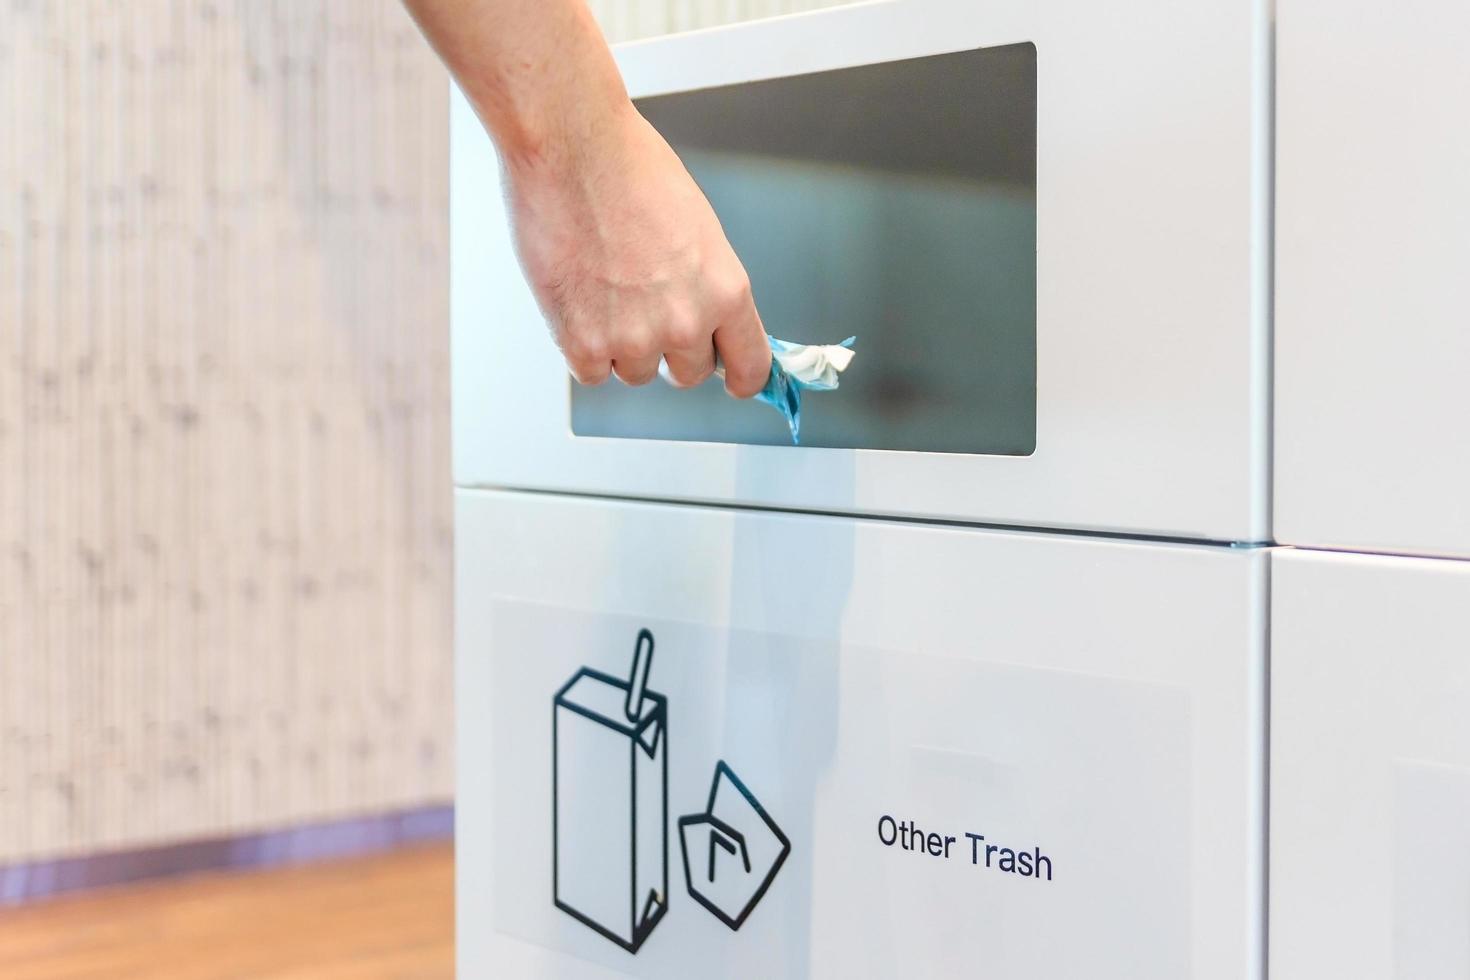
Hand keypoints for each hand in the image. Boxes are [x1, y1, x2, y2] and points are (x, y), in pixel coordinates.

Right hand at [502, 104, 771, 397]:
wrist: (573, 149)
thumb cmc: (631, 169)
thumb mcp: (697, 228)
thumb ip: (706, 284)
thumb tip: (707, 320)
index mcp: (725, 290)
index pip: (750, 365)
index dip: (739, 376)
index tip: (733, 379)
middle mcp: (686, 321)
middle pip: (688, 374)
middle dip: (671, 351)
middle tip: (644, 309)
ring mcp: (633, 338)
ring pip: (635, 372)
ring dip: (621, 346)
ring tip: (603, 289)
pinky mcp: (583, 342)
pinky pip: (591, 373)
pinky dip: (582, 347)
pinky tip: (578, 301)